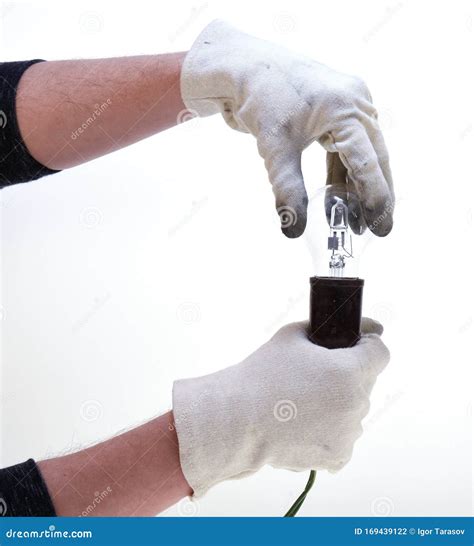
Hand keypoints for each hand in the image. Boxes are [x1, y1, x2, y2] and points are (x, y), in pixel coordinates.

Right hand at [172, 317, 388, 495]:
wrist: (238, 420)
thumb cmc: (262, 374)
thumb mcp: (292, 336)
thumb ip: (328, 327)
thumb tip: (368, 325)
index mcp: (348, 371)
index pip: (380, 352)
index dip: (366, 345)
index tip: (352, 347)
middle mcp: (356, 403)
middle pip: (365, 381)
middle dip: (346, 375)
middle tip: (314, 376)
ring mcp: (349, 432)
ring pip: (355, 410)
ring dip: (339, 404)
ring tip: (304, 404)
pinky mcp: (339, 455)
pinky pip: (345, 437)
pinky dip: (331, 431)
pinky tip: (306, 424)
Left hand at [181, 20, 393, 237]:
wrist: (243, 68)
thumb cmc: (261, 99)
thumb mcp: (275, 147)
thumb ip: (287, 189)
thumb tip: (293, 230)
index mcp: (347, 109)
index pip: (367, 161)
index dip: (375, 197)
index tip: (380, 228)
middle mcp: (355, 104)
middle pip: (374, 158)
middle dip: (376, 195)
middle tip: (378, 229)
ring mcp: (348, 106)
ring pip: (361, 155)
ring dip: (357, 187)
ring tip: (355, 222)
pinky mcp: (335, 112)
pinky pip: (346, 148)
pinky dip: (342, 174)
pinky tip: (338, 198)